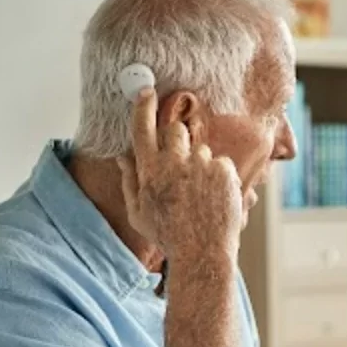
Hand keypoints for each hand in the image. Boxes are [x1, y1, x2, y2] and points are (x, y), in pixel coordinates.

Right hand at [116, 87, 242, 259]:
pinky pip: (220, 163)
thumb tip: (122, 157)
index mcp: (149, 170)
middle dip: (177, 141)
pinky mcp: (223, 170)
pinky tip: (214, 198)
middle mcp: (173, 162)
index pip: (142, 127)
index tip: (147, 92)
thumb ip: (130, 181)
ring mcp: (200, 164)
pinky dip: (219, 177)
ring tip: (200, 195)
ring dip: (200, 165)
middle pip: (175, 130)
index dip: (143, 106)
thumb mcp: (138, 213)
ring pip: (200, 150)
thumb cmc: (168, 237)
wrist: (202, 254)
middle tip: (181, 165)